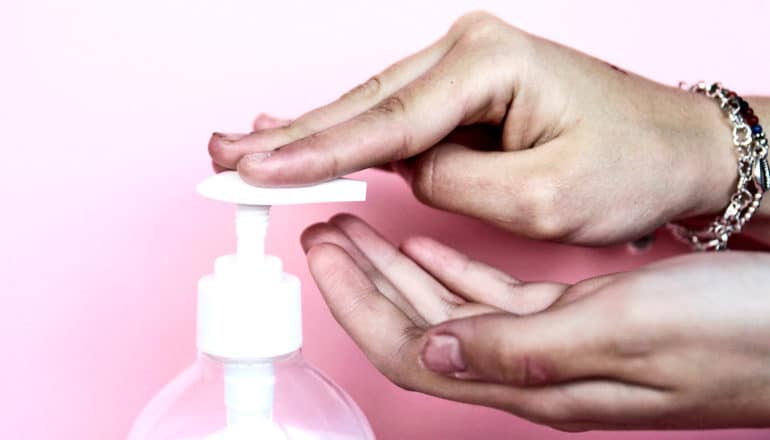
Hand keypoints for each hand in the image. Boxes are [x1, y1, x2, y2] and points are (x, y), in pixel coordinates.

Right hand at [210, 11, 736, 244]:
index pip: (386, 120)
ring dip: (311, 133)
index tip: (256, 170)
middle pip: (363, 102)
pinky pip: (395, 117)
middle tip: (224, 153)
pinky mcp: (466, 91)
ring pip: (372, 108)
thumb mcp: (539, 198)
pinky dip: (348, 135)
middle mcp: (469, 51)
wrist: (678, 149)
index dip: (315, 152)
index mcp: (489, 64)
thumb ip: (452, 183)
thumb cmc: (629, 165)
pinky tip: (302, 135)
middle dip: (291, 133)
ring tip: (248, 149)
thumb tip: (405, 171)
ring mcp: (465, 67)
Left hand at [302, 215, 769, 430]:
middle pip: (417, 328)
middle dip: (362, 281)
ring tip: (357, 232)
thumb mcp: (627, 330)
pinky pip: (493, 294)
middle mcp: (532, 369)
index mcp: (535, 381)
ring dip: (396, 269)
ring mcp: (551, 343)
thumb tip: (431, 351)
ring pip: (447, 306)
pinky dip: (452, 267)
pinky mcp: (575, 317)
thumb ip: (523, 349)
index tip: (321, 256)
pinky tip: (428, 246)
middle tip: (322, 234)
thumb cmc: (737, 334)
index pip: (412, 350)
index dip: (357, 305)